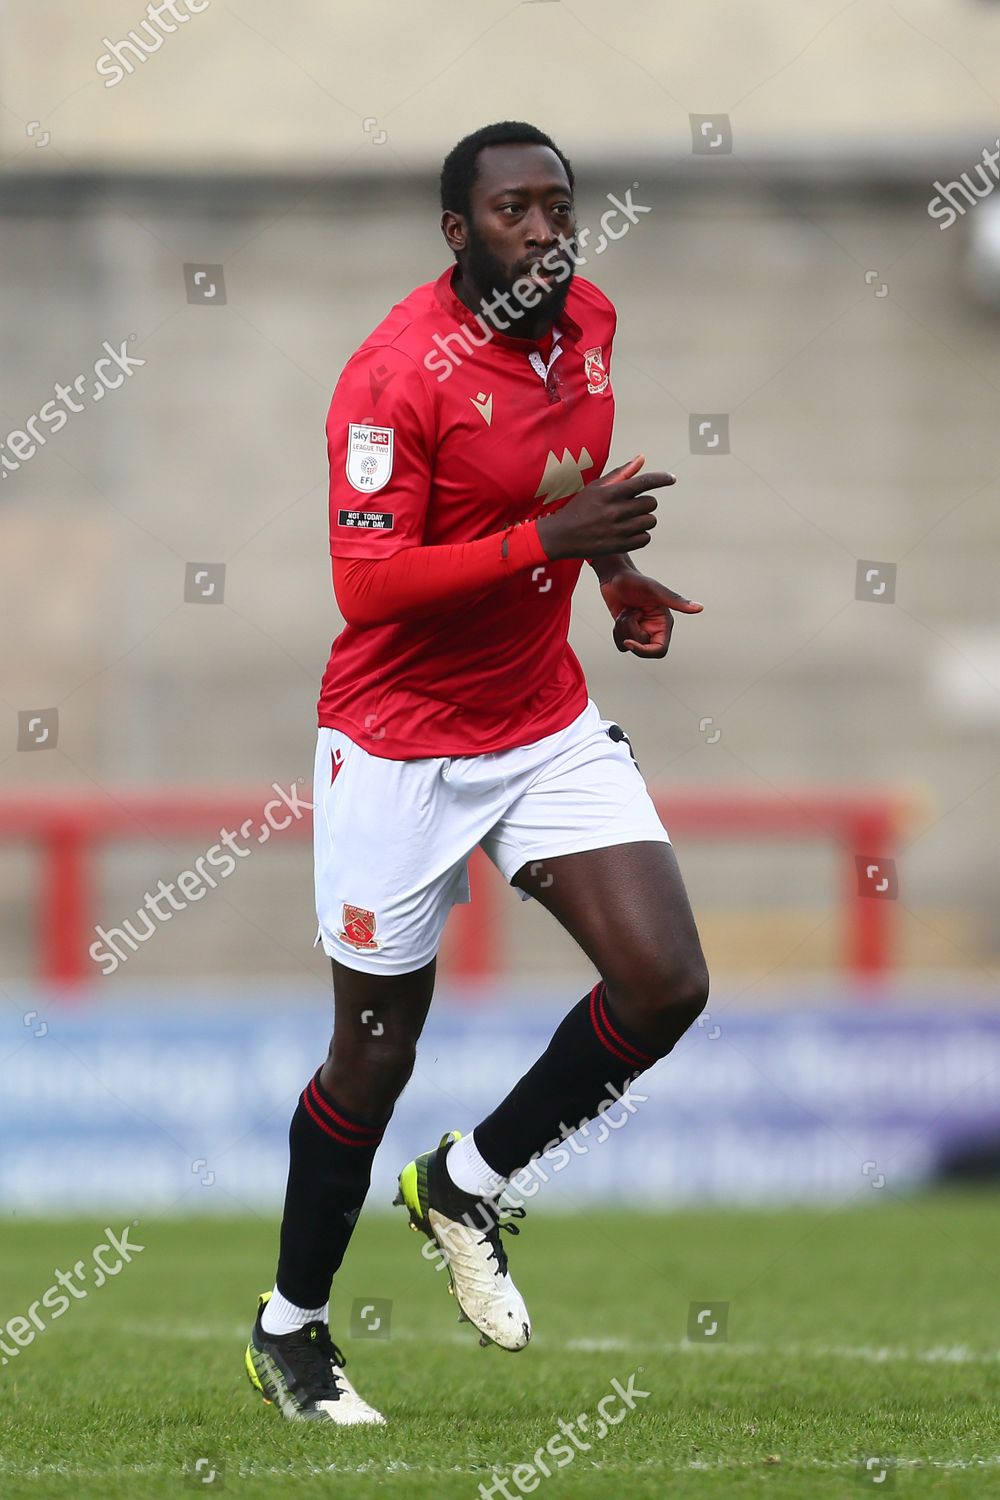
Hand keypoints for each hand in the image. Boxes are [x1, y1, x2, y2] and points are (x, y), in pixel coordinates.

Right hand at [535, 454, 673, 559]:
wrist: (562, 536)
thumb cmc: (580, 508)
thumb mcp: (597, 487)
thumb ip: (621, 473)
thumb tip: (642, 458)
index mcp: (610, 493)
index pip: (644, 482)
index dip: (661, 479)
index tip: (671, 479)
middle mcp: (615, 511)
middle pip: (650, 503)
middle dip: (646, 503)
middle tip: (634, 506)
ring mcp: (618, 530)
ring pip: (650, 521)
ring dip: (644, 519)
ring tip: (630, 520)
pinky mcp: (620, 546)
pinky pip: (646, 538)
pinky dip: (641, 535)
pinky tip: (629, 532)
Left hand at [599, 570, 703, 657]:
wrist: (615, 576)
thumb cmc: (635, 580)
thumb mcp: (654, 591)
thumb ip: (676, 601)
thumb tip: (699, 608)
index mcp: (664, 623)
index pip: (659, 650)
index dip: (643, 651)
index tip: (628, 642)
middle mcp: (654, 629)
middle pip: (641, 648)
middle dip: (630, 630)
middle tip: (631, 611)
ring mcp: (640, 631)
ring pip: (628, 646)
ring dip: (622, 627)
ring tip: (627, 610)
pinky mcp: (628, 631)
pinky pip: (620, 644)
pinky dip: (616, 631)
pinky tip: (621, 615)